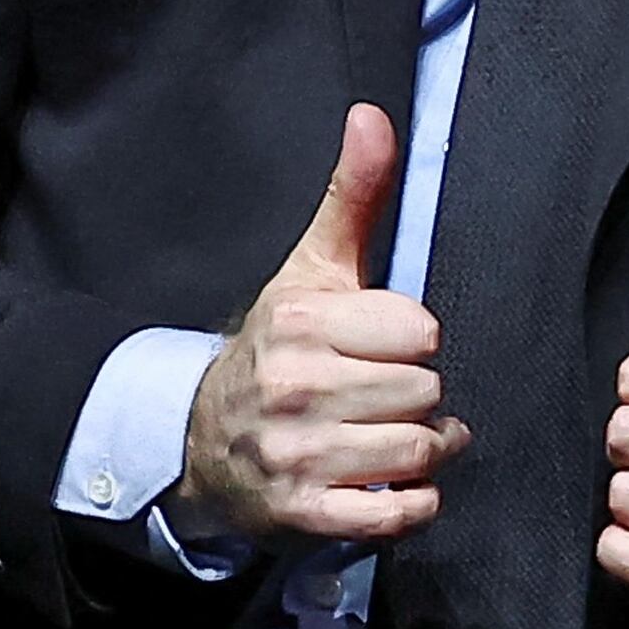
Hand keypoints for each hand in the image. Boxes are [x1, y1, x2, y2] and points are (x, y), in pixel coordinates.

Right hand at [176, 105, 461, 544]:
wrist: (201, 440)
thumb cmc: (279, 348)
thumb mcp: (313, 269)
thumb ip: (353, 195)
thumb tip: (373, 114)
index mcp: (301, 322)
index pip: (423, 333)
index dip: (415, 343)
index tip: (384, 347)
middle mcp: (294, 387)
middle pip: (427, 393)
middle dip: (419, 398)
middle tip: (384, 397)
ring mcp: (295, 455)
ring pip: (420, 451)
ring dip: (422, 451)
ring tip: (390, 437)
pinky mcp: (303, 513)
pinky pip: (398, 513)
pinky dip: (410, 505)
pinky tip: (388, 484)